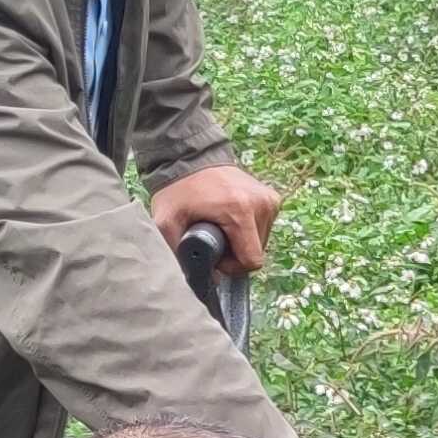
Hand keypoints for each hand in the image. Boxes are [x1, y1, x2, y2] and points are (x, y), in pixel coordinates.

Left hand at [151, 165, 283, 273]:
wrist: (190, 157)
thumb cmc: (178, 190)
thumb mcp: (166, 222)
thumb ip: (179, 254)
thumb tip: (203, 280)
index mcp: (240, 211)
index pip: (251, 261)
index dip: (232, 266)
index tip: (214, 253)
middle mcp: (261, 204)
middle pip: (257, 252)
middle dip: (236, 253)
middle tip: (214, 237)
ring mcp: (269, 199)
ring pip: (262, 242)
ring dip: (242, 241)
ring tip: (221, 225)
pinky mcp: (272, 197)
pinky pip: (264, 227)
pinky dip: (248, 229)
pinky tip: (231, 217)